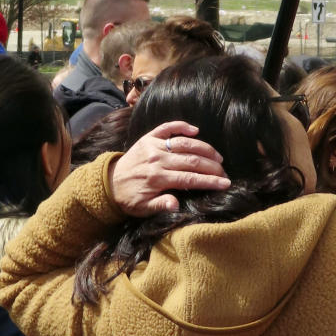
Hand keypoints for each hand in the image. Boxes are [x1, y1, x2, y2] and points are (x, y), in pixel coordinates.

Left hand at [108, 120, 230, 215]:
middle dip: (211, 166)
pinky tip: (196, 130)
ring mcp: (153, 146)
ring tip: (217, 156)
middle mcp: (157, 159)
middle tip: (225, 171)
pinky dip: (181, 126)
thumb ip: (160, 205)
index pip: (190, 179)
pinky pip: (167, 127)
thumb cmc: (130, 198)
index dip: (210, 181)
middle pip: (191, 160)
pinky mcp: (148, 137)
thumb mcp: (143, 209)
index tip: (225, 183)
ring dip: (203, 148)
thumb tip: (176, 205)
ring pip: (184, 143)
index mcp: (158, 178)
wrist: (109, 183)